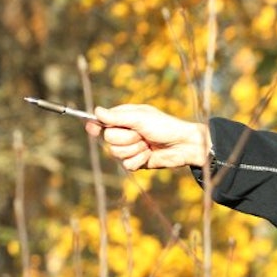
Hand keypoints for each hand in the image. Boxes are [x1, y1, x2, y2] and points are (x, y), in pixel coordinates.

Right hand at [85, 104, 210, 170]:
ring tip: (148, 144)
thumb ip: (117, 117)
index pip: (103, 122)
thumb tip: (96, 111)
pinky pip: (127, 165)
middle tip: (141, 135)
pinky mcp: (137, 161)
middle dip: (126, 138)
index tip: (92, 128)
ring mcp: (131, 147)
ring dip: (134, 149)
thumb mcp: (140, 118)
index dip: (96, 125)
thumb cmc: (164, 126)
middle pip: (109, 139)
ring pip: (116, 153)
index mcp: (125, 117)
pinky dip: (139, 160)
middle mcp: (126, 132)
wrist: (184, 145)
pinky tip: (150, 155)